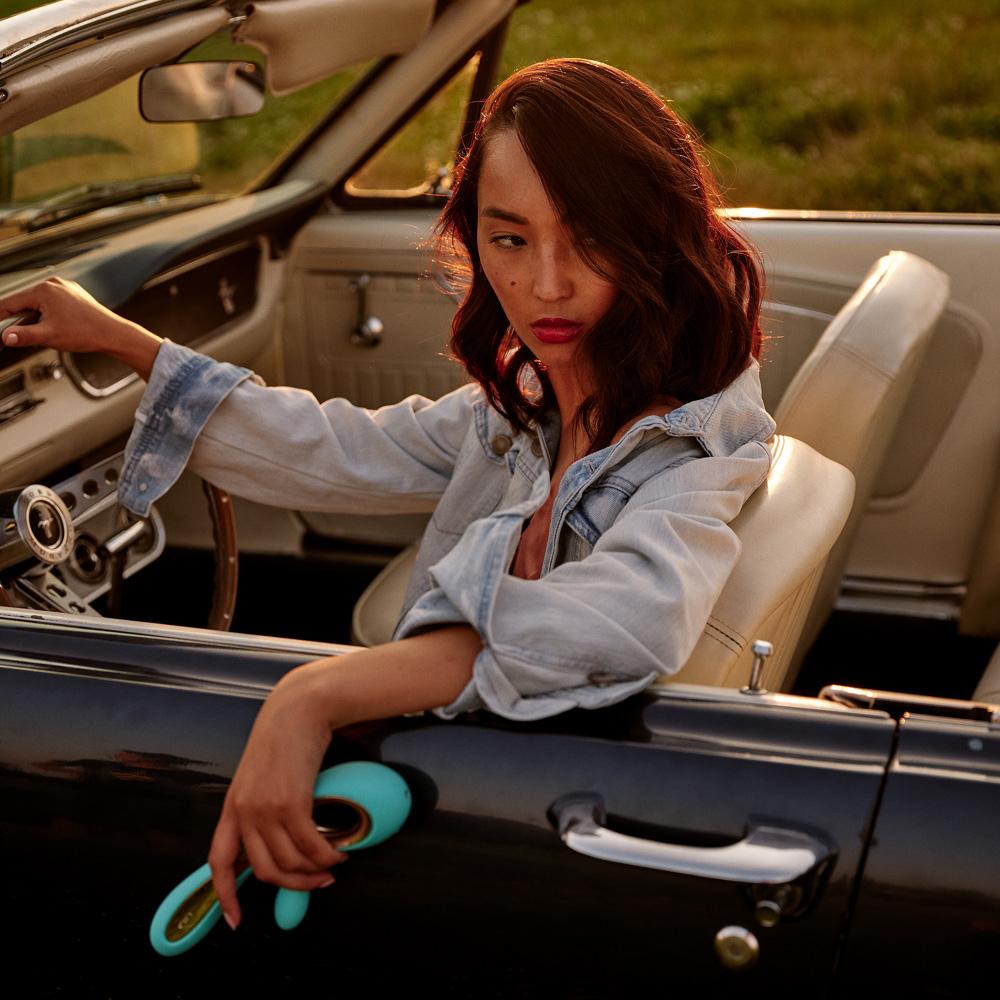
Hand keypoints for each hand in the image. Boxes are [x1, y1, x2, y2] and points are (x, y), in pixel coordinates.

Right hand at [0, 276, 161, 378]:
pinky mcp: (73, 294)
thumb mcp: (48, 336)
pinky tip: (54, 325)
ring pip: (38, 302)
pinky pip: (53, 302)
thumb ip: (23, 336)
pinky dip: (48, 313)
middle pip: (24, 301)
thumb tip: (5, 337)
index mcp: (44, 290)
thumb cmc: (85, 333)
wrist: (112, 333)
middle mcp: (53, 284)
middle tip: (15, 334)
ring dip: (34, 316)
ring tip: (43, 331)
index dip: (0, 316)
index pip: (10, 302)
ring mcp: (65, 287)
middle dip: (19, 318)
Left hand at [208, 661, 348, 929]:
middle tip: (317, 883)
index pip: (219, 862)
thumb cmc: (284, 738)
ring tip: (333, 864)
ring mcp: (266, 809)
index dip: (225, 896)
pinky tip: (339, 851)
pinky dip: (328, 856)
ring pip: (290, 862)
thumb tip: (279, 839)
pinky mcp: (291, 802)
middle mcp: (244, 812)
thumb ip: (262, 807)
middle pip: (265, 871)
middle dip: (294, 886)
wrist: (298, 709)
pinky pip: (310, 846)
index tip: (235, 920)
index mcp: (232, 808)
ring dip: (316, 872)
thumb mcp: (261, 776)